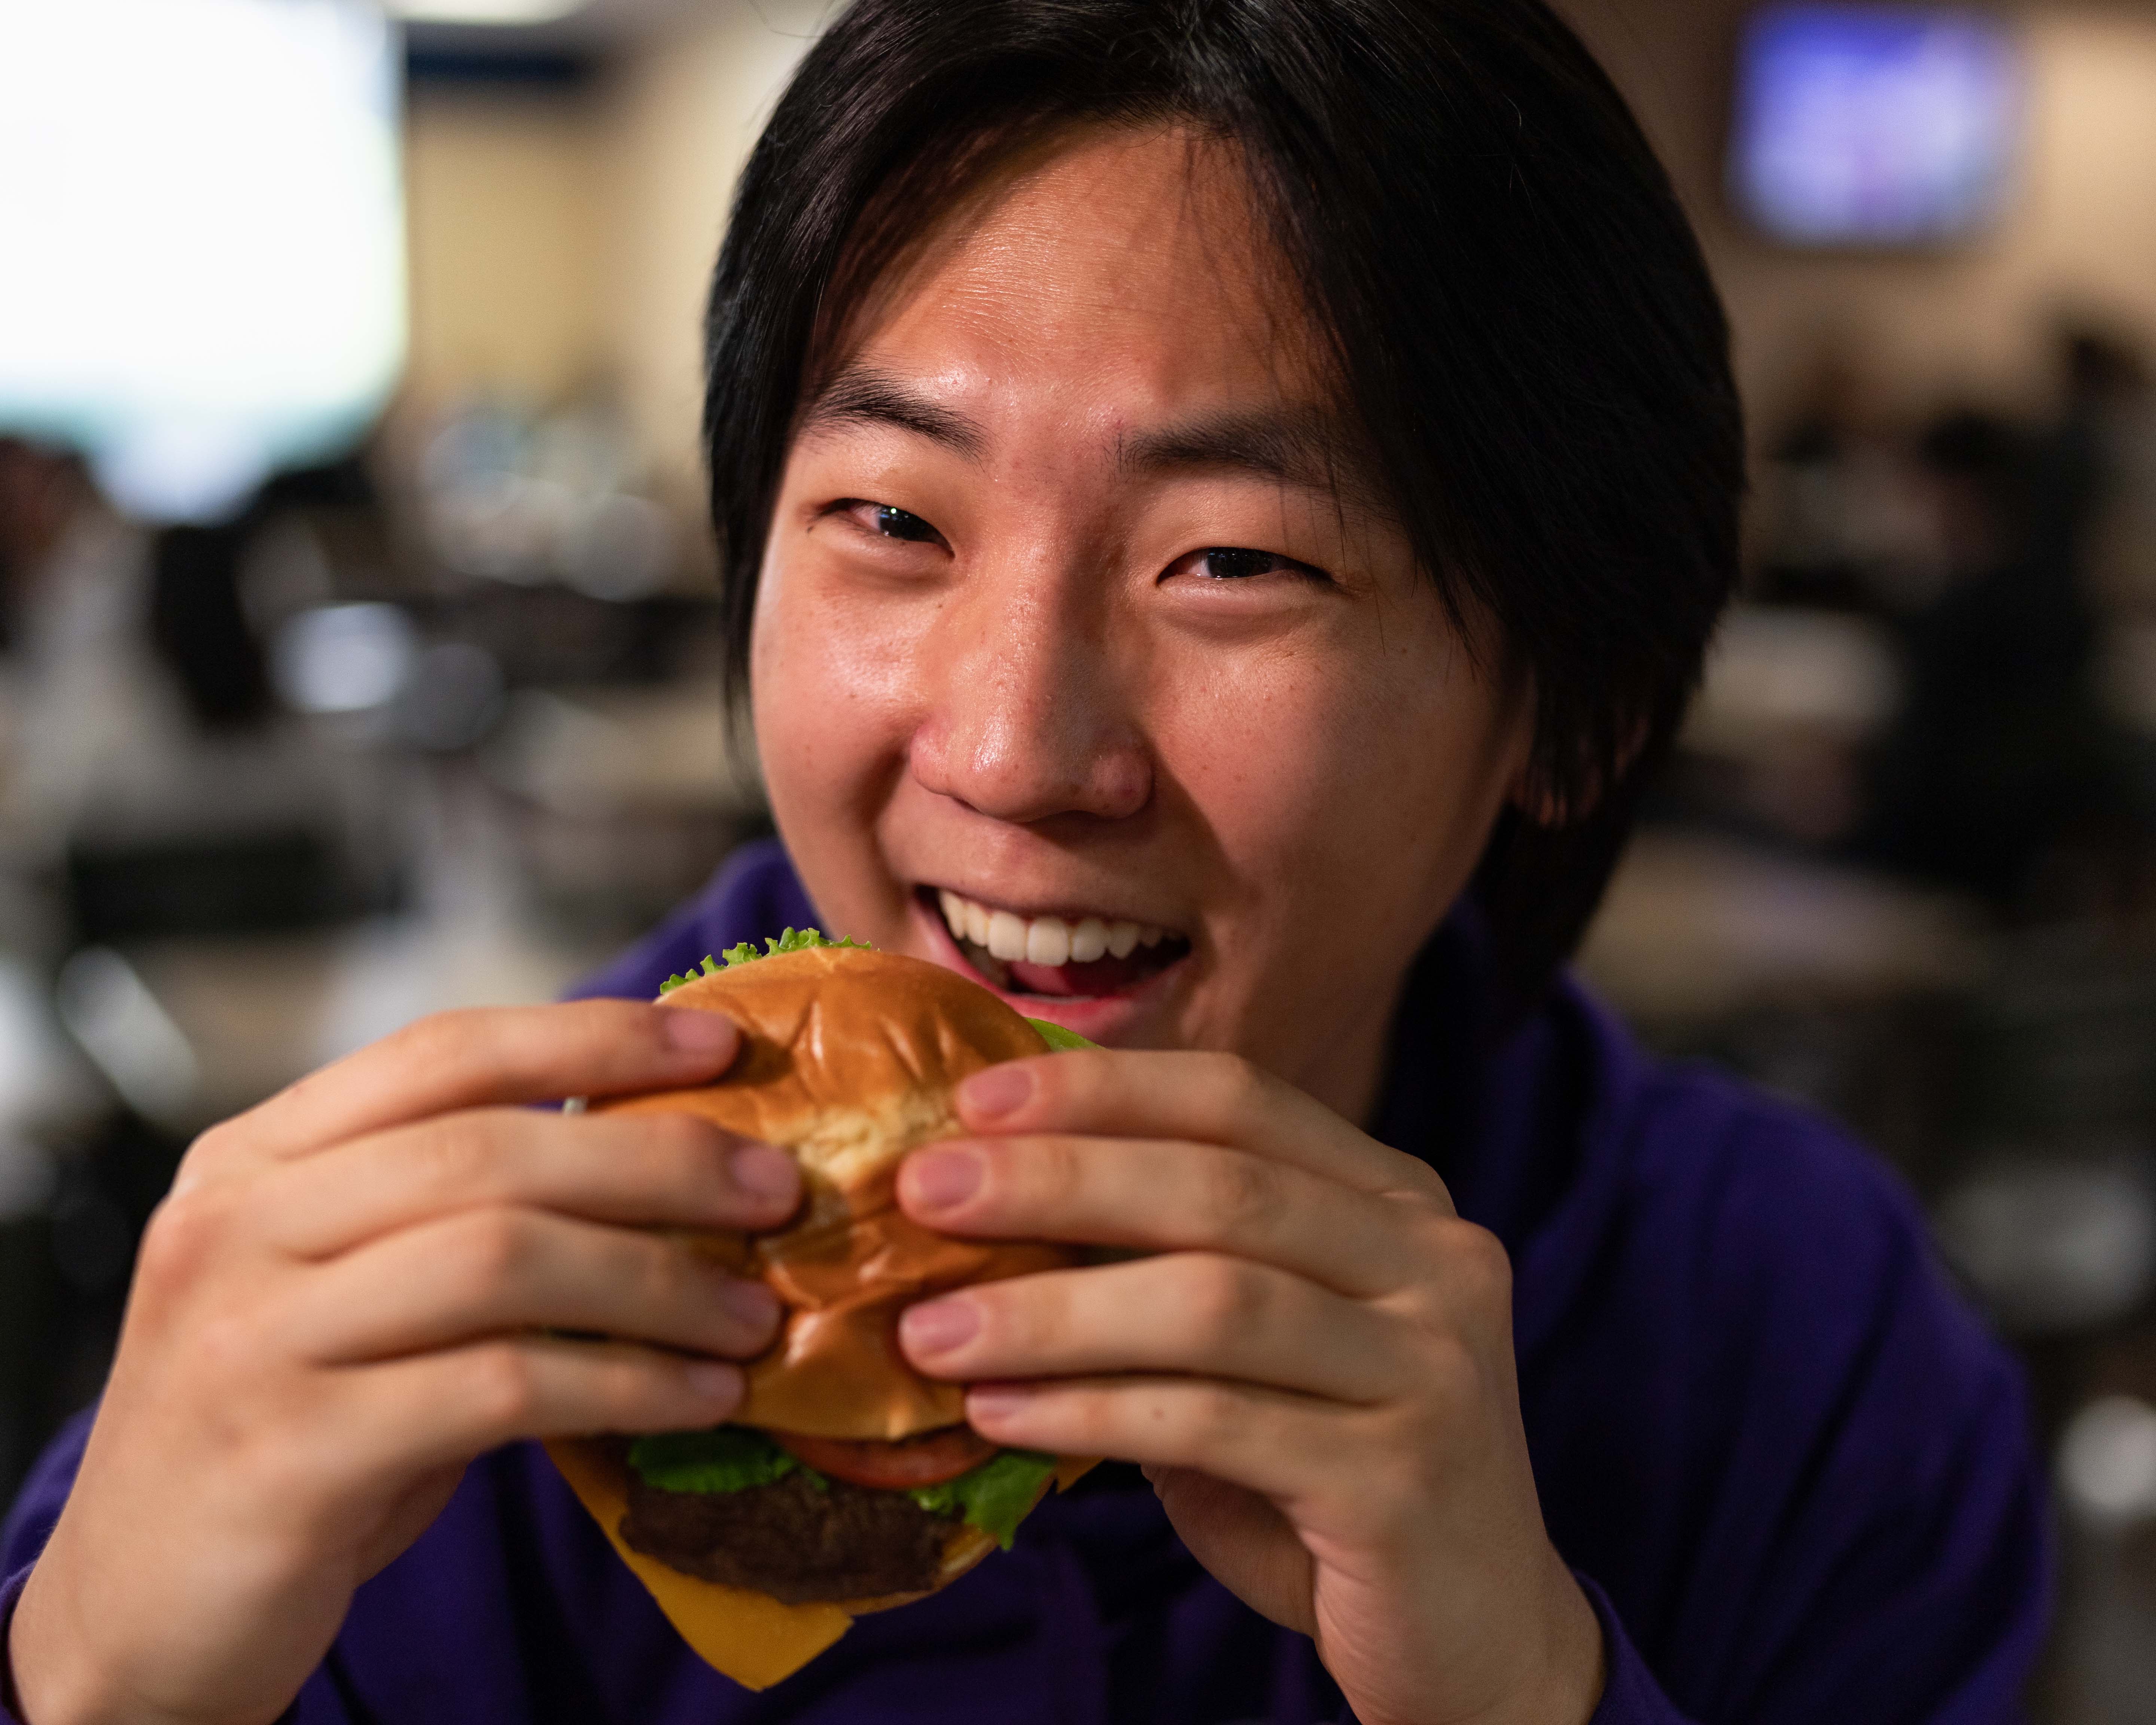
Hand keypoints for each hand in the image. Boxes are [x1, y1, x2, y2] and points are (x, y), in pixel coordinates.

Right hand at [9, 1001, 799, 1724]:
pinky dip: (626, 1386)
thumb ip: (454, 1215)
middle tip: (777, 1190)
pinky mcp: (290, 1452)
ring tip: (754, 1316)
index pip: (446, 1052)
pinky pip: (501, 1388)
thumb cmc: (289, 1428)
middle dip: (660, 1160)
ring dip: (659, 1283)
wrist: (140, 1611)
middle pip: (491, 1150)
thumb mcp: (347, 1292)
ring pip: (503, 1258)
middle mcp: (238, 1227)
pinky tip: (701, 1401)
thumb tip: (660, 1155)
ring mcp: (251, 1337)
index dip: (594, 1037)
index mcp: (255, 1159)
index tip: (722, 1044)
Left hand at [893, 1050, 1602, 1724]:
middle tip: (925, 1191)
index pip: (1241, 1100)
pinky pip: (1218, 1423)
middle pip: (1223, 1188)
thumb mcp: (1251, 1350)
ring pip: (1217, 1302)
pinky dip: (1093, 1412)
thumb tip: (986, 1210)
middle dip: (1059, 1180)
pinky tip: (1001, 1416)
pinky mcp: (1404, 1479)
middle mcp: (1436, 1261)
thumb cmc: (1326, 1472)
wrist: (1472, 1632)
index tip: (974, 1100)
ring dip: (1053, 1311)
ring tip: (931, 1331)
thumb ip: (1161, 1272)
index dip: (1105, 1091)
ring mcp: (1432, 1367)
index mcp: (1398, 1200)